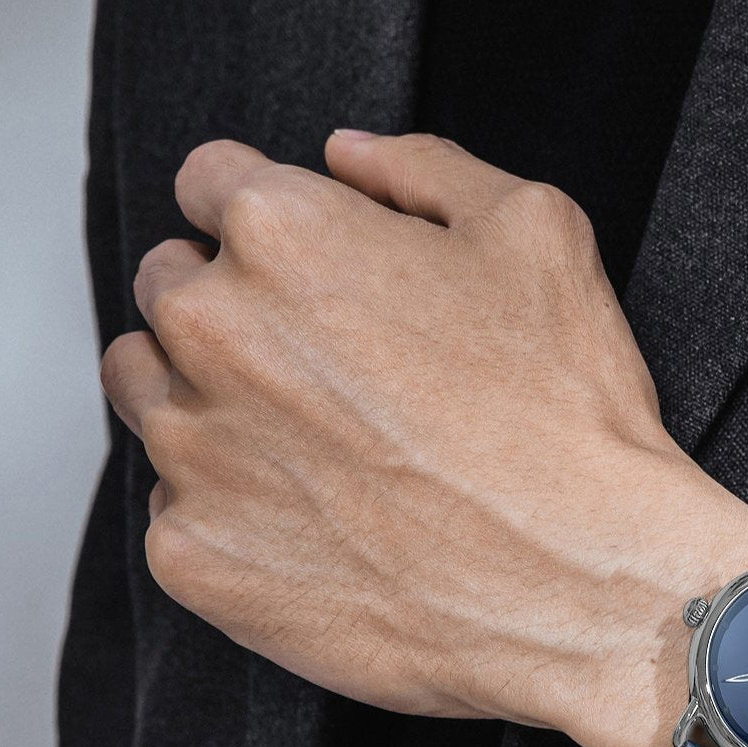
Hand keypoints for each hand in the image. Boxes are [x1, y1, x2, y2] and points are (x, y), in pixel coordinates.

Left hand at [100, 131, 747, 746]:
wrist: (592, 591)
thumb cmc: (572, 421)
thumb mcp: (538, 236)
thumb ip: (424, 168)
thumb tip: (348, 156)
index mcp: (283, 236)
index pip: (210, 185)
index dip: (271, 222)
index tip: (307, 271)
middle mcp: (213, 335)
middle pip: (171, 292)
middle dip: (236, 313)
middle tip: (331, 374)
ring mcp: (195, 455)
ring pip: (154, 400)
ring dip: (213, 408)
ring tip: (320, 454)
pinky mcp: (196, 559)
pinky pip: (180, 514)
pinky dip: (237, 517)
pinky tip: (324, 532)